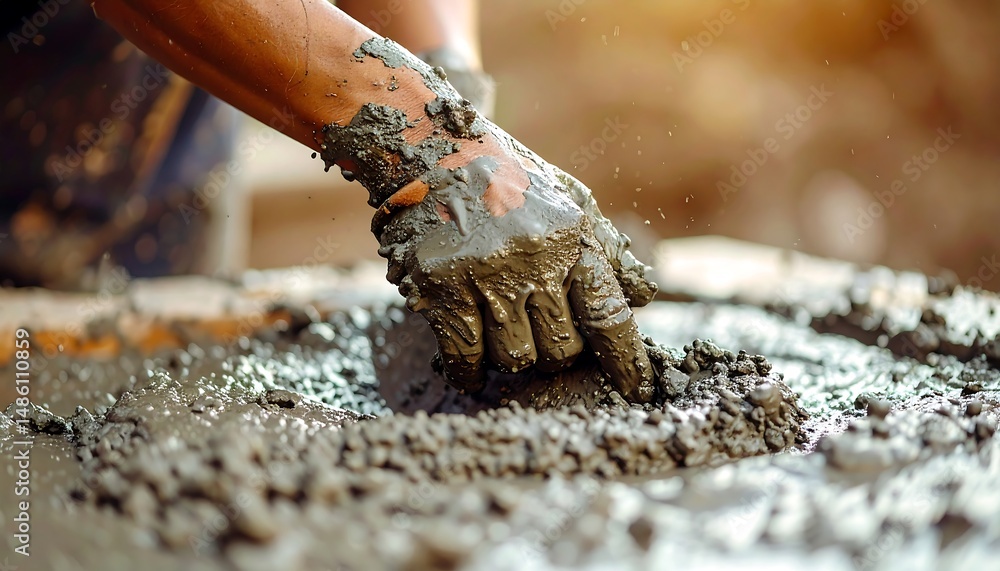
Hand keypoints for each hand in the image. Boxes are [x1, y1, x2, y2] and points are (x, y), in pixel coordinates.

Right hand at [376, 140, 656, 401]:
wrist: (430, 151)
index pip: (608, 313)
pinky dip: (470, 372)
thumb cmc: (506, 180)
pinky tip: (471, 368)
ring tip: (502, 332)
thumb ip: (607, 249)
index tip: (637, 391)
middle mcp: (533, 257)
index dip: (626, 360)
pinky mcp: (441, 285)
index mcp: (571, 237)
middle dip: (556, 354)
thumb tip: (646, 295)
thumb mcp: (568, 200)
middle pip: (562, 349)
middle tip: (539, 333)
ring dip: (512, 356)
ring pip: (516, 358)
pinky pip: (466, 356)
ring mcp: (485, 273)